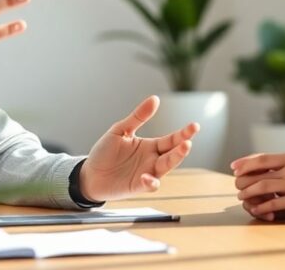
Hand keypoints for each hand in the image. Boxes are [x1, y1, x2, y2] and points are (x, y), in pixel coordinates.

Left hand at [79, 95, 198, 201]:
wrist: (89, 174)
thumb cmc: (104, 153)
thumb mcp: (121, 130)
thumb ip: (138, 117)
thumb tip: (155, 98)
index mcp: (150, 146)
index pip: (171, 139)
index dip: (183, 133)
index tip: (194, 126)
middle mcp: (152, 160)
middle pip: (172, 153)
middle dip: (182, 147)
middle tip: (188, 140)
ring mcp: (146, 173)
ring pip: (166, 168)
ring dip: (174, 160)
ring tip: (181, 149)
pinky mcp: (137, 186)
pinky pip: (150, 185)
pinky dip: (151, 182)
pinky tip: (147, 176)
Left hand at [231, 118, 284, 220]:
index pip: (264, 158)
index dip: (246, 162)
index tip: (234, 166)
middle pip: (260, 173)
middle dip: (243, 178)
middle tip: (235, 183)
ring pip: (264, 187)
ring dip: (249, 193)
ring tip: (241, 196)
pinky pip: (275, 203)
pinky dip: (263, 207)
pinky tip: (257, 209)